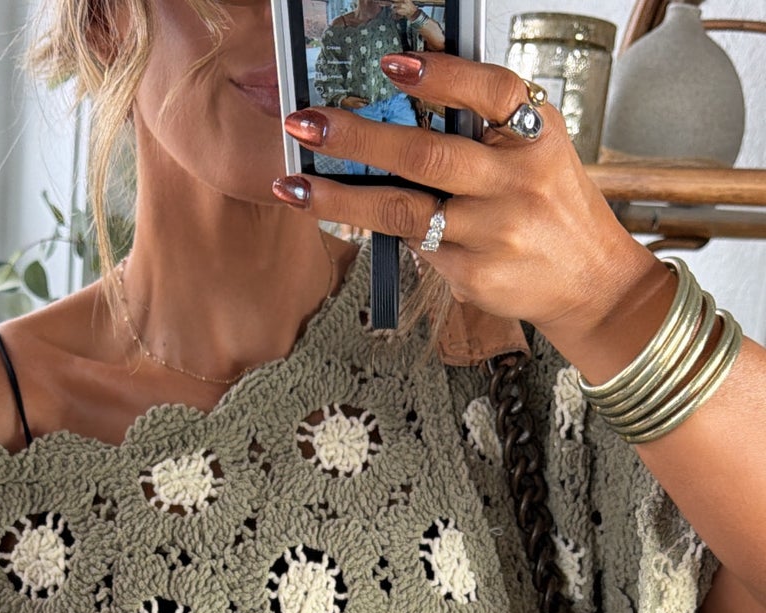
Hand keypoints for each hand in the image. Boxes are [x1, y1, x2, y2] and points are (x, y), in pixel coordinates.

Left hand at [274, 49, 662, 341]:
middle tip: (308, 123)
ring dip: (340, 197)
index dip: (441, 74)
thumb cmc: (552, 204)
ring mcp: (492, 234)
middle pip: (428, 155)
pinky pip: (415, 246)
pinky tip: (349, 215)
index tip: (392, 61)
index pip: (489, 92)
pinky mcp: (472, 275)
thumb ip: (483, 119)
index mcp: (536, 136)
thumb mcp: (536, 149)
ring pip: (404, 212)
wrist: (589, 281)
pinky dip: (384, 228)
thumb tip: (410, 77)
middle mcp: (515, 183)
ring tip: (292, 185)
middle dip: (361, 136)